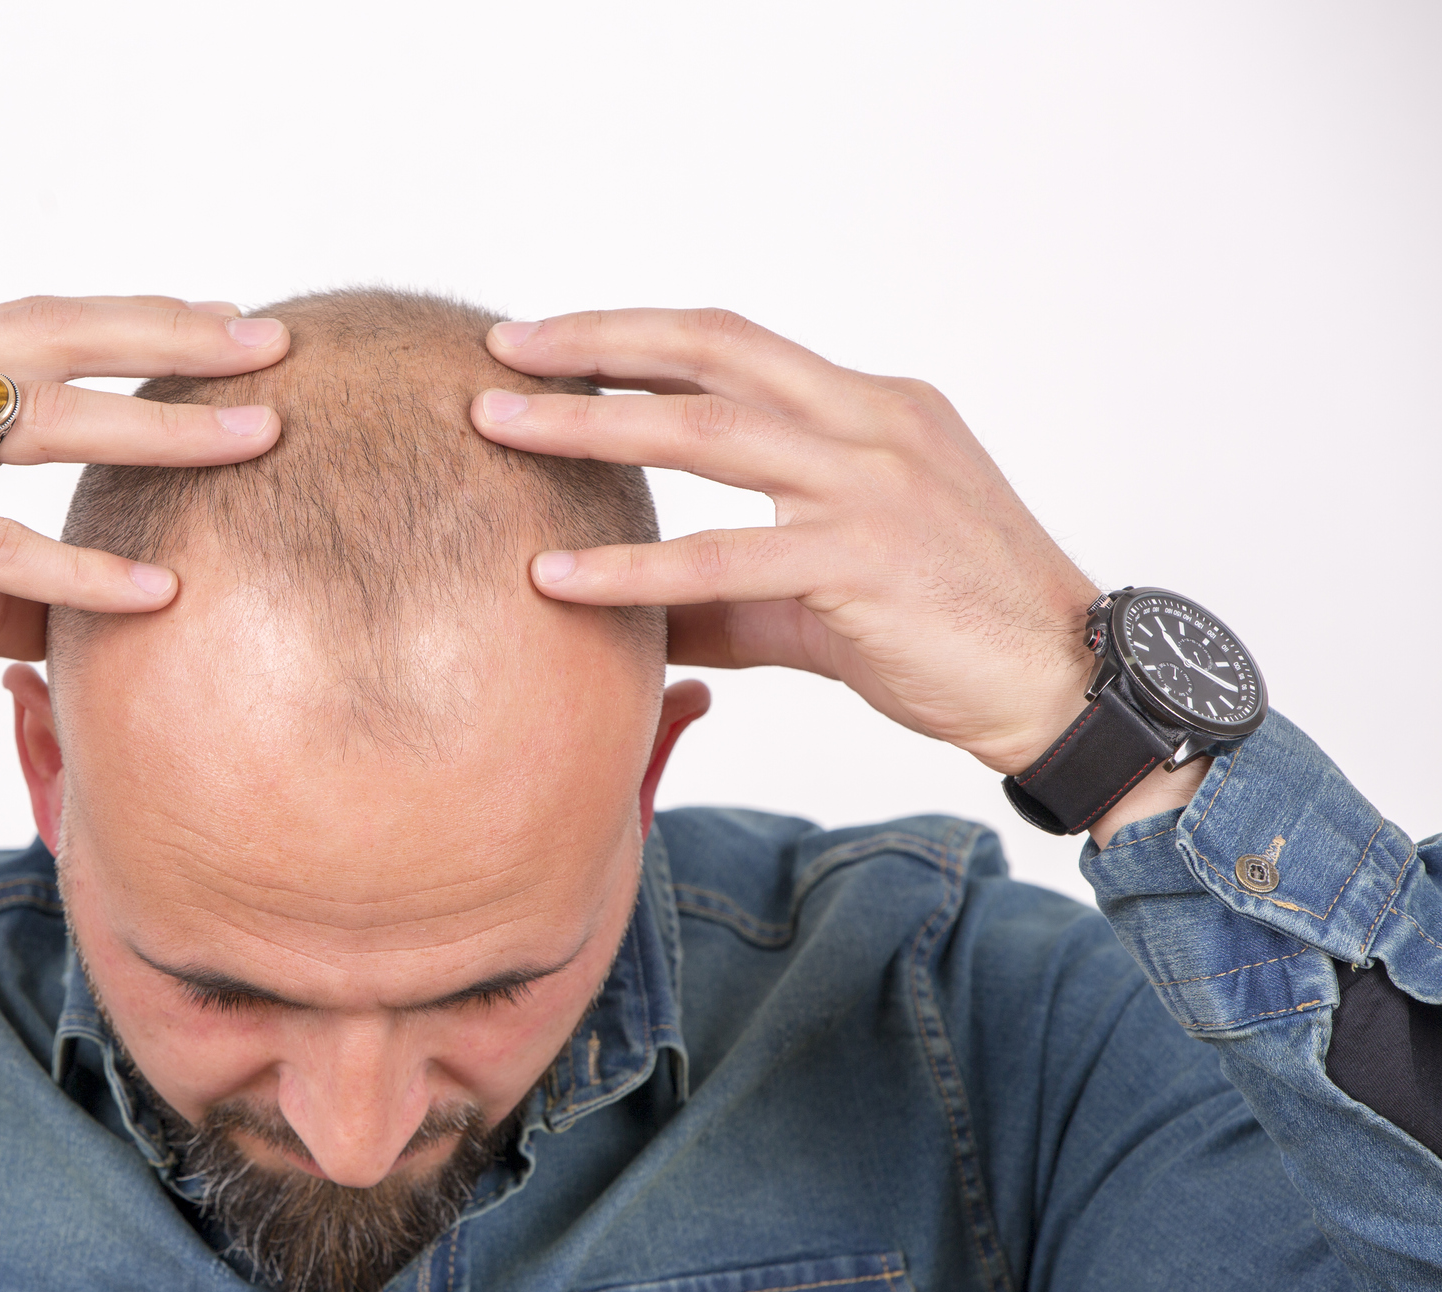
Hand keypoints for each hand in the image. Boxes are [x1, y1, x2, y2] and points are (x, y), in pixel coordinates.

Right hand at [0, 295, 289, 749]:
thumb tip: (63, 634)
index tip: (228, 327)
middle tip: (272, 349)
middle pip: (54, 340)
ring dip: (155, 426)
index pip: (37, 325)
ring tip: (254, 438)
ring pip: (34, 420)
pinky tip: (152, 588)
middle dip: (172, 341)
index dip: (138, 322)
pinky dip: (73, 569)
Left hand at [469, 307, 1102, 779]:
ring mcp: (872, 482)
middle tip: (497, 349)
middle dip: (593, 345)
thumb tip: (636, 622)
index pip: (730, 346)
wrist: (1063, 687)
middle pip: (708, 351)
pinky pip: (721, 557)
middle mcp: (872, 421)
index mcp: (870, 408)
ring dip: (589, 425)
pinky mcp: (864, 559)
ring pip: (704, 432)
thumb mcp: (824, 597)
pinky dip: (630, 566)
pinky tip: (555, 576)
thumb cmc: (950, 634)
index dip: (633, 335)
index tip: (548, 340)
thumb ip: (729, 597)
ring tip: (497, 427)